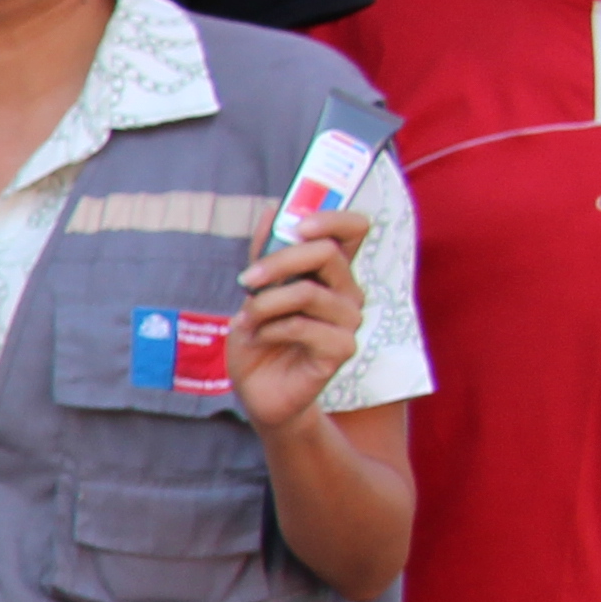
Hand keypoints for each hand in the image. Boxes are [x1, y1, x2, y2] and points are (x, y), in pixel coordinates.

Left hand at [232, 204, 367, 434]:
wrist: (258, 389)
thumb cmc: (260, 337)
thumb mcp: (255, 292)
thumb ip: (265, 255)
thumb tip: (271, 211)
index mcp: (331, 272)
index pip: (354, 230)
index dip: (332, 218)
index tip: (297, 225)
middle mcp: (347, 292)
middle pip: (326, 253)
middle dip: (277, 262)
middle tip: (246, 281)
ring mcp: (349, 321)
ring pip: (307, 292)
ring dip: (265, 304)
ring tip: (247, 319)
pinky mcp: (342, 350)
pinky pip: (302, 326)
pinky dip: (269, 330)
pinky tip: (259, 339)